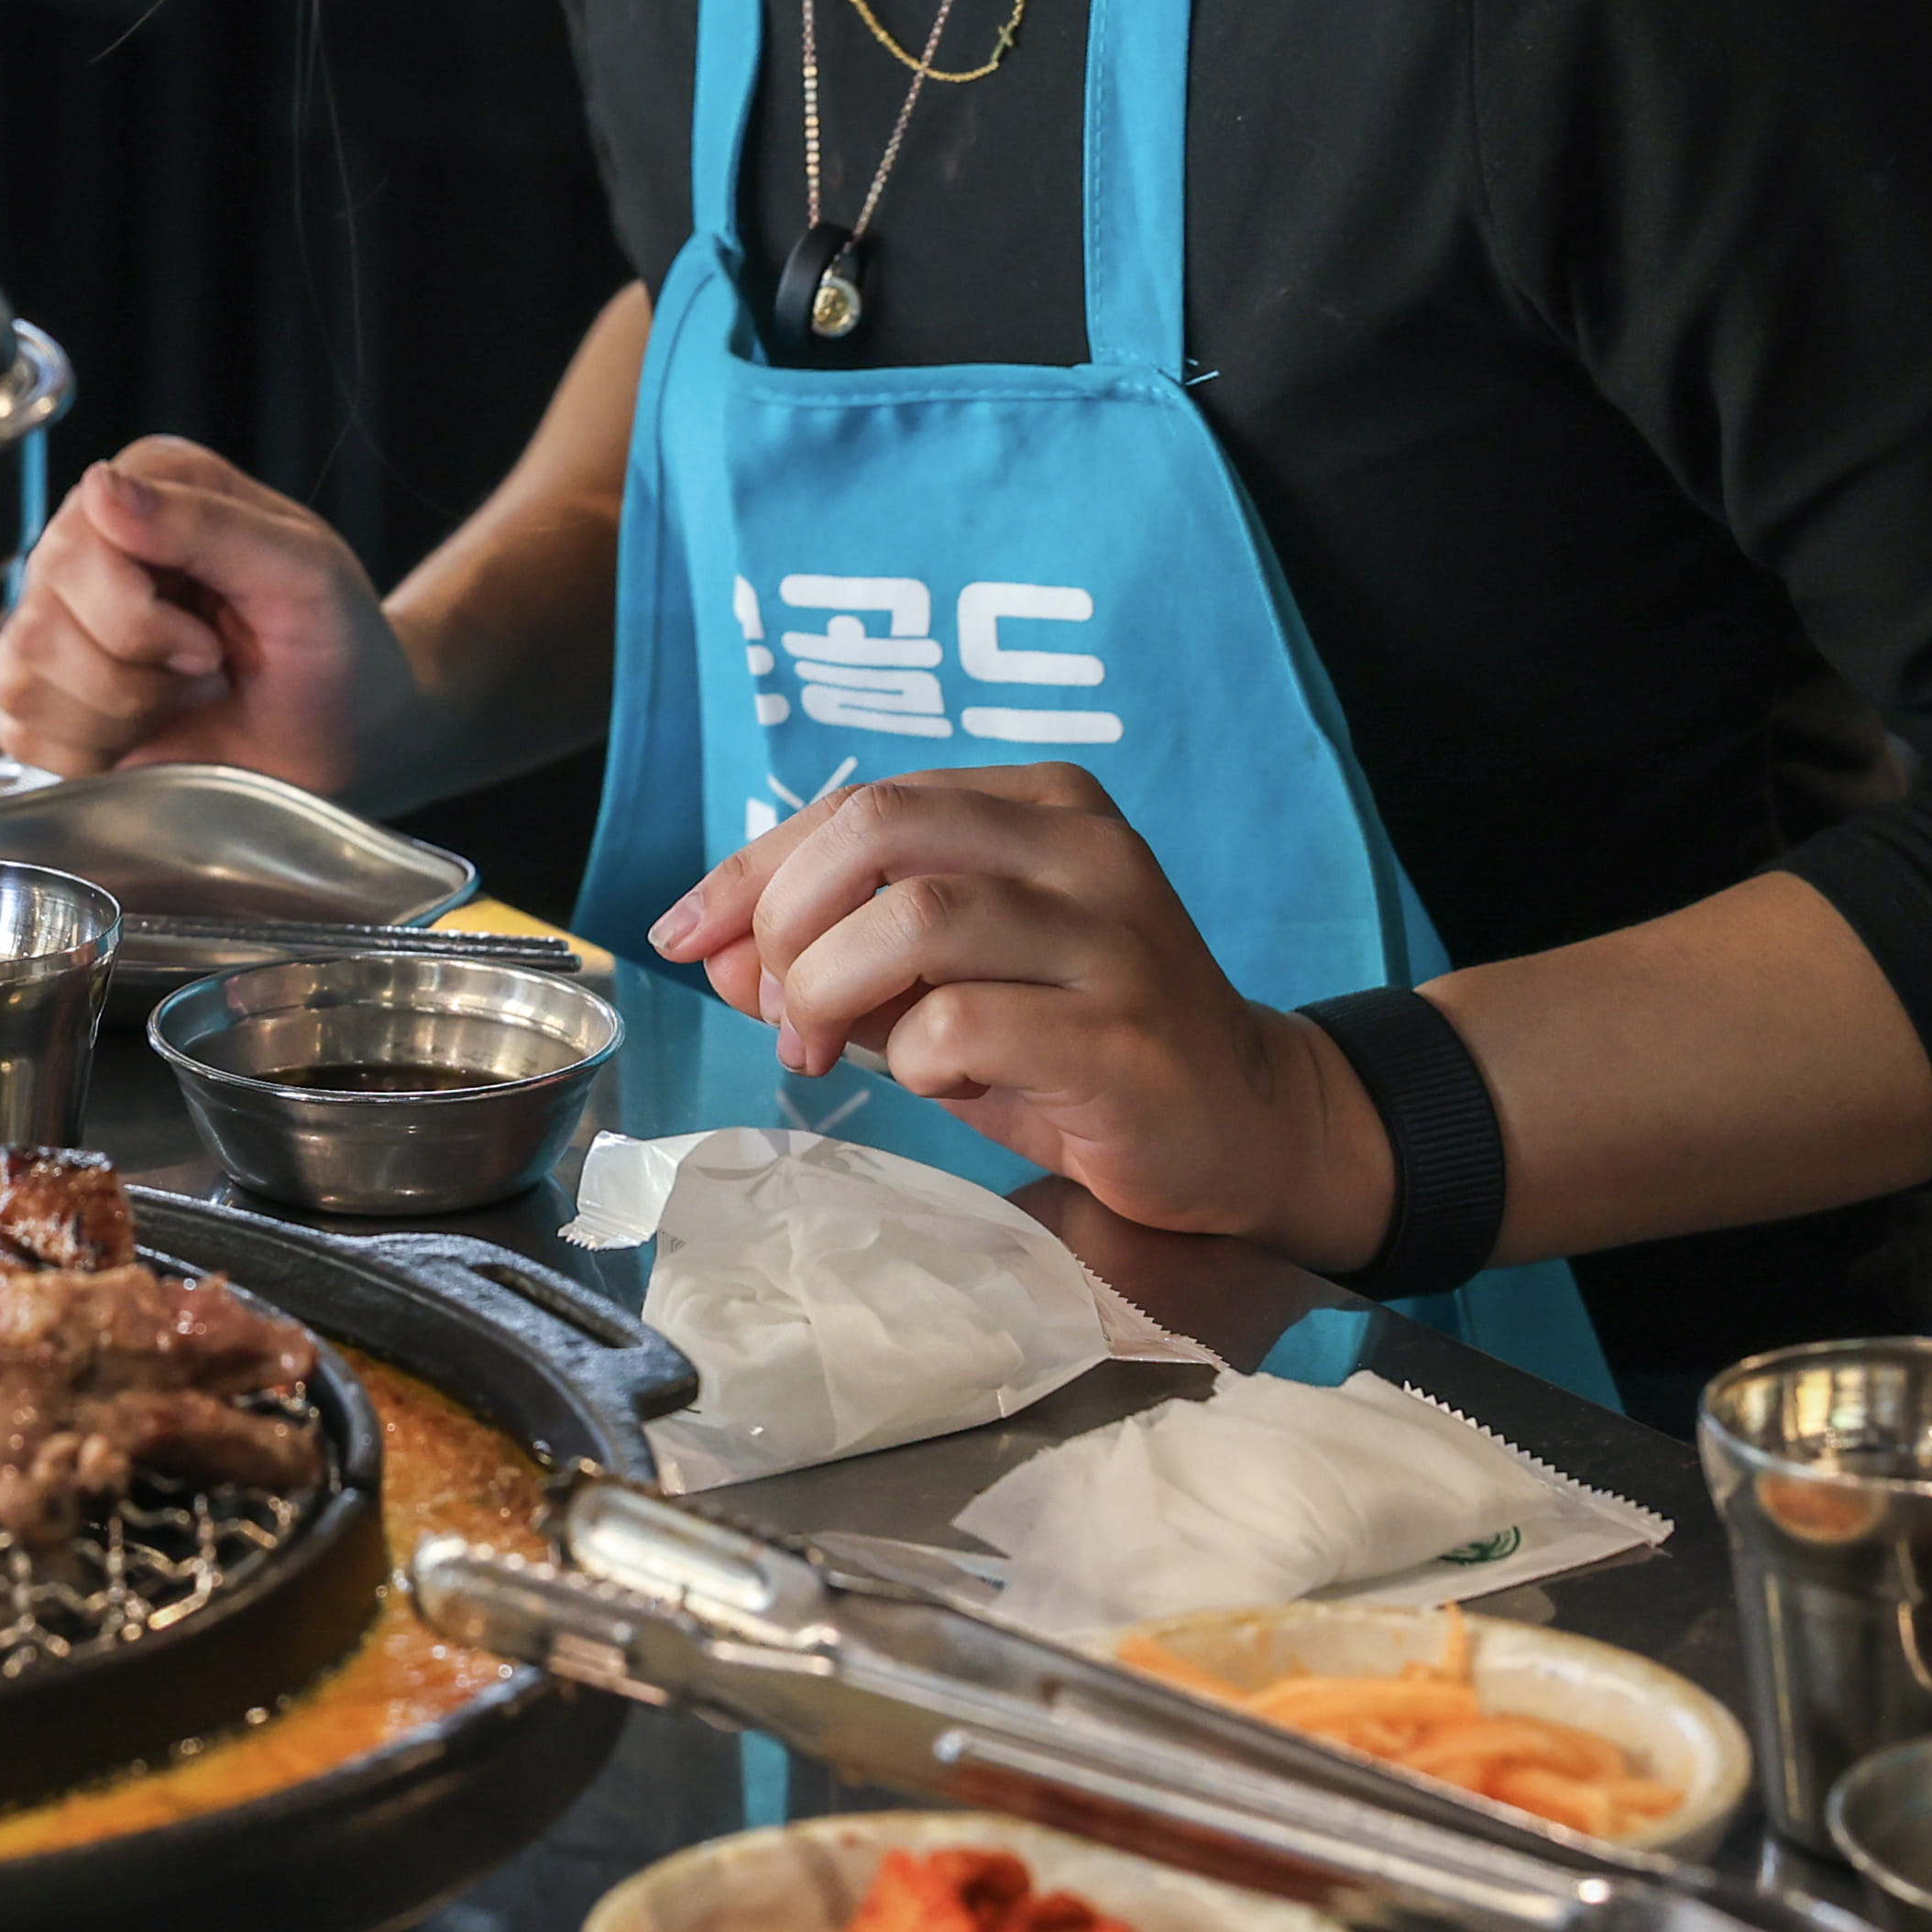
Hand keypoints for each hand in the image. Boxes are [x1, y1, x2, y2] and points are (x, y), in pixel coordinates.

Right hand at [0, 441, 429, 786]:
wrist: (351, 739)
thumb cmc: (338, 647)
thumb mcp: (302, 573)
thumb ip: (206, 524)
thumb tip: (101, 488)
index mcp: (152, 483)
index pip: (78, 541)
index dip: (138, 616)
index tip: (213, 642)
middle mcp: (90, 539)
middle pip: (44, 617)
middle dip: (134, 675)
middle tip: (204, 671)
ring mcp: (59, 615)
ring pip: (23, 676)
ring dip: (115, 714)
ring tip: (176, 698)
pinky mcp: (46, 691)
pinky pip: (19, 730)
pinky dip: (88, 753)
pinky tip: (143, 732)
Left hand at [650, 762, 1391, 1262]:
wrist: (1245, 1127)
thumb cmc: (1076, 1045)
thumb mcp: (947, 983)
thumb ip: (841, 954)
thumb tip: (713, 951)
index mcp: (1041, 805)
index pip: (860, 804)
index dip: (752, 868)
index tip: (687, 935)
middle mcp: (1084, 849)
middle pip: (878, 828)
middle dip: (788, 917)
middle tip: (779, 1004)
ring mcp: (1113, 937)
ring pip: (914, 914)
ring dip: (833, 988)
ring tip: (825, 1048)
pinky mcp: (1122, 1035)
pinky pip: (967, 1021)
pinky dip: (916, 1056)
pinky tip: (936, 1081)